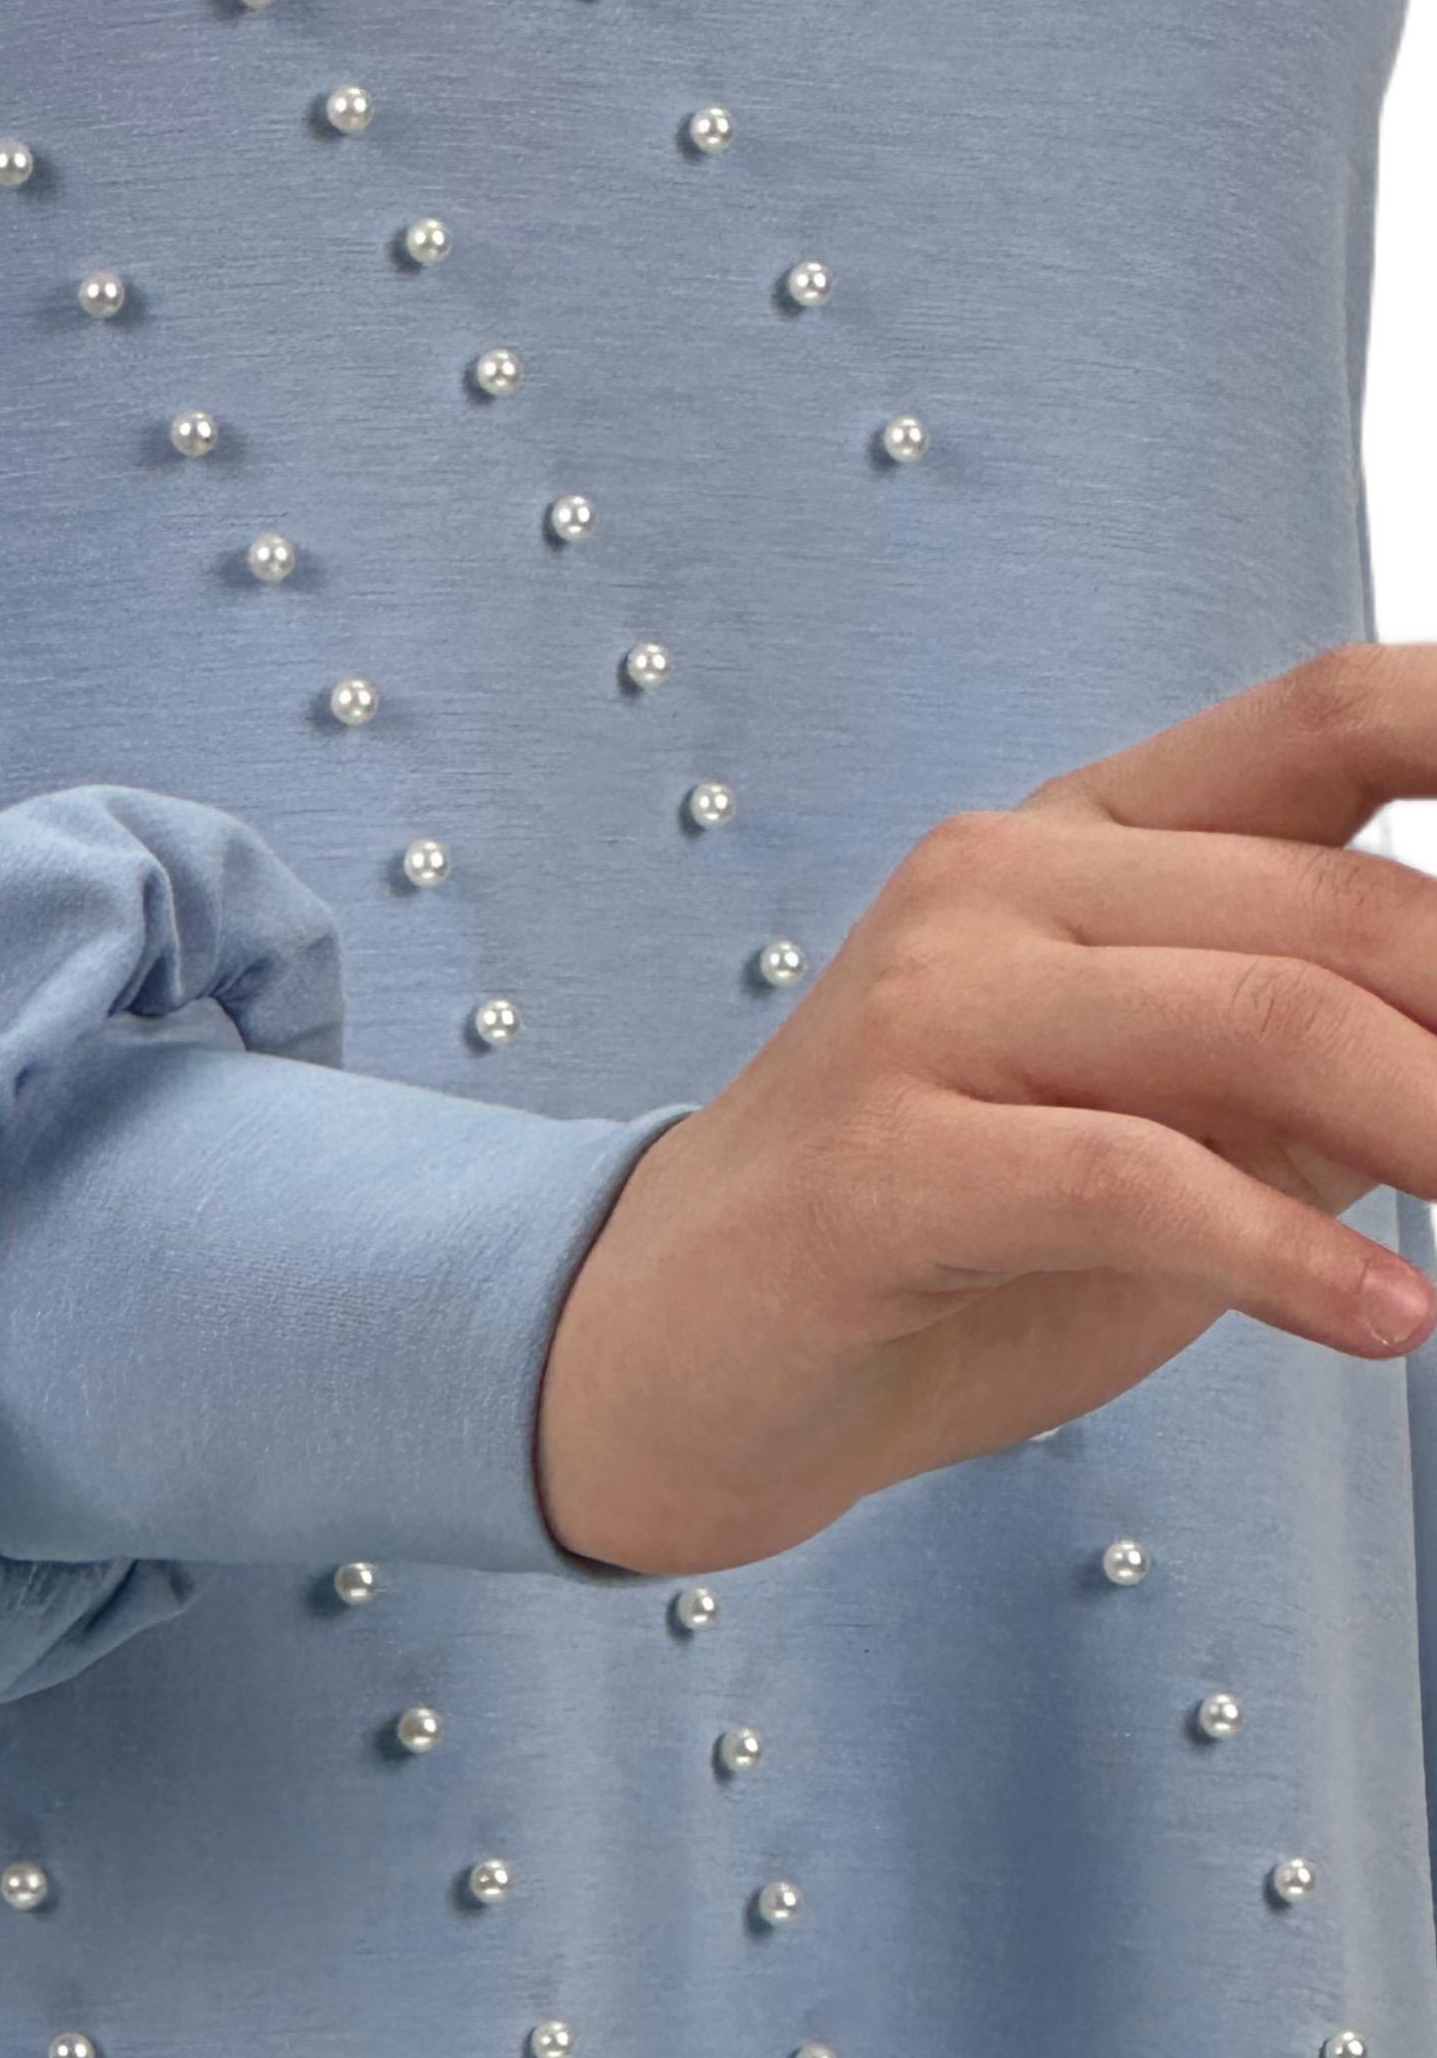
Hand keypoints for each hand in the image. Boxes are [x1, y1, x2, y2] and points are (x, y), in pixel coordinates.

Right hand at [533, 640, 1436, 1575]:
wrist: (691, 1350)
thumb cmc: (973, 1231)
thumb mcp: (1192, 1124)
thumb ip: (1346, 1054)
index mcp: (1089, 832)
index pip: (1338, 707)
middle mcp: (1004, 873)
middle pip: (1345, 903)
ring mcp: (931, 1001)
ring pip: (1268, 1019)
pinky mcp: (888, 1154)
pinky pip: (1138, 1178)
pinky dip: (1299, 1263)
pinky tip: (1393, 1323)